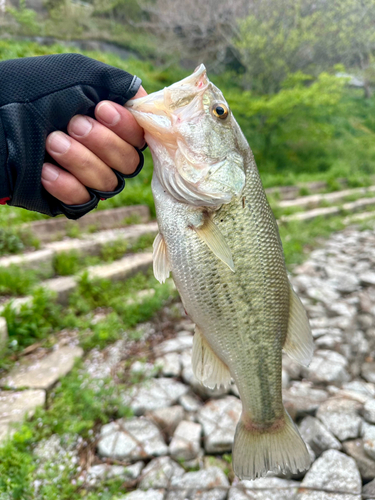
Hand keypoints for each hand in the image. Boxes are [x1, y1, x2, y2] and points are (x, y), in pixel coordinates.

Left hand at [41, 86, 146, 205]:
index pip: (139, 137)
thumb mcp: (78, 76)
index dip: (127, 127)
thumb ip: (118, 85)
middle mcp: (104, 153)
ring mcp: (87, 177)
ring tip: (51, 142)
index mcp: (110, 126)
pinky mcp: (69, 198)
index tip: (102, 109)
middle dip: (103, 144)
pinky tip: (44, 169)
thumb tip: (144, 100)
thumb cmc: (31, 94)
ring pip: (108, 183)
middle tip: (72, 124)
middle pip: (129, 163)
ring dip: (81, 161)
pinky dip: (65, 184)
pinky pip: (82, 201)